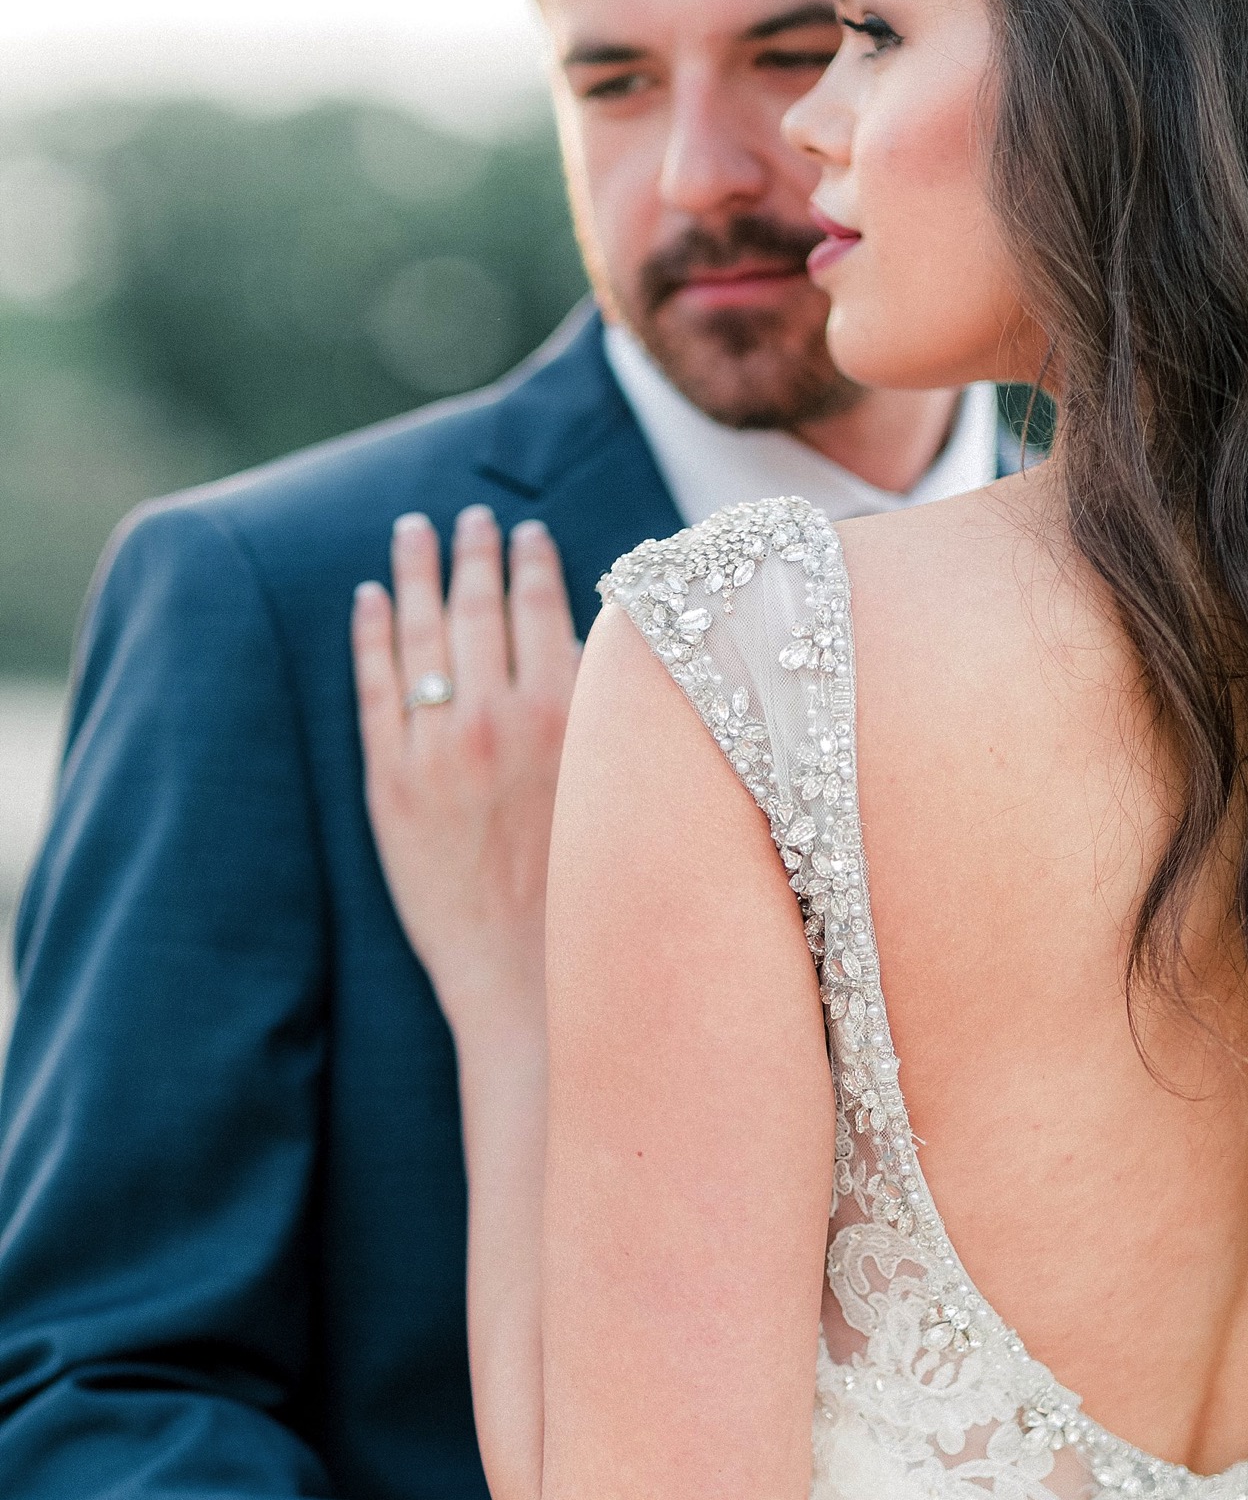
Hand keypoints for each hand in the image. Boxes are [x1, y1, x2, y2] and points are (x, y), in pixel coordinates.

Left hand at [352, 507, 580, 1026]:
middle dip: (475, 553)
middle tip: (468, 518)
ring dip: (417, 572)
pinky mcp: (390, 785)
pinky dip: (371, 635)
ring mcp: (440, 750)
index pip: (549, 611)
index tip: (531, 534)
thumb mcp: (627, 796)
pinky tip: (368, 600)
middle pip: (483, 609)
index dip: (536, 565)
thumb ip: (615, 720)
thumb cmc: (595, 897)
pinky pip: (375, 688)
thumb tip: (614, 653)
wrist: (533, 981)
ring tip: (412, 533)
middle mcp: (503, 721)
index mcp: (570, 719)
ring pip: (424, 634)